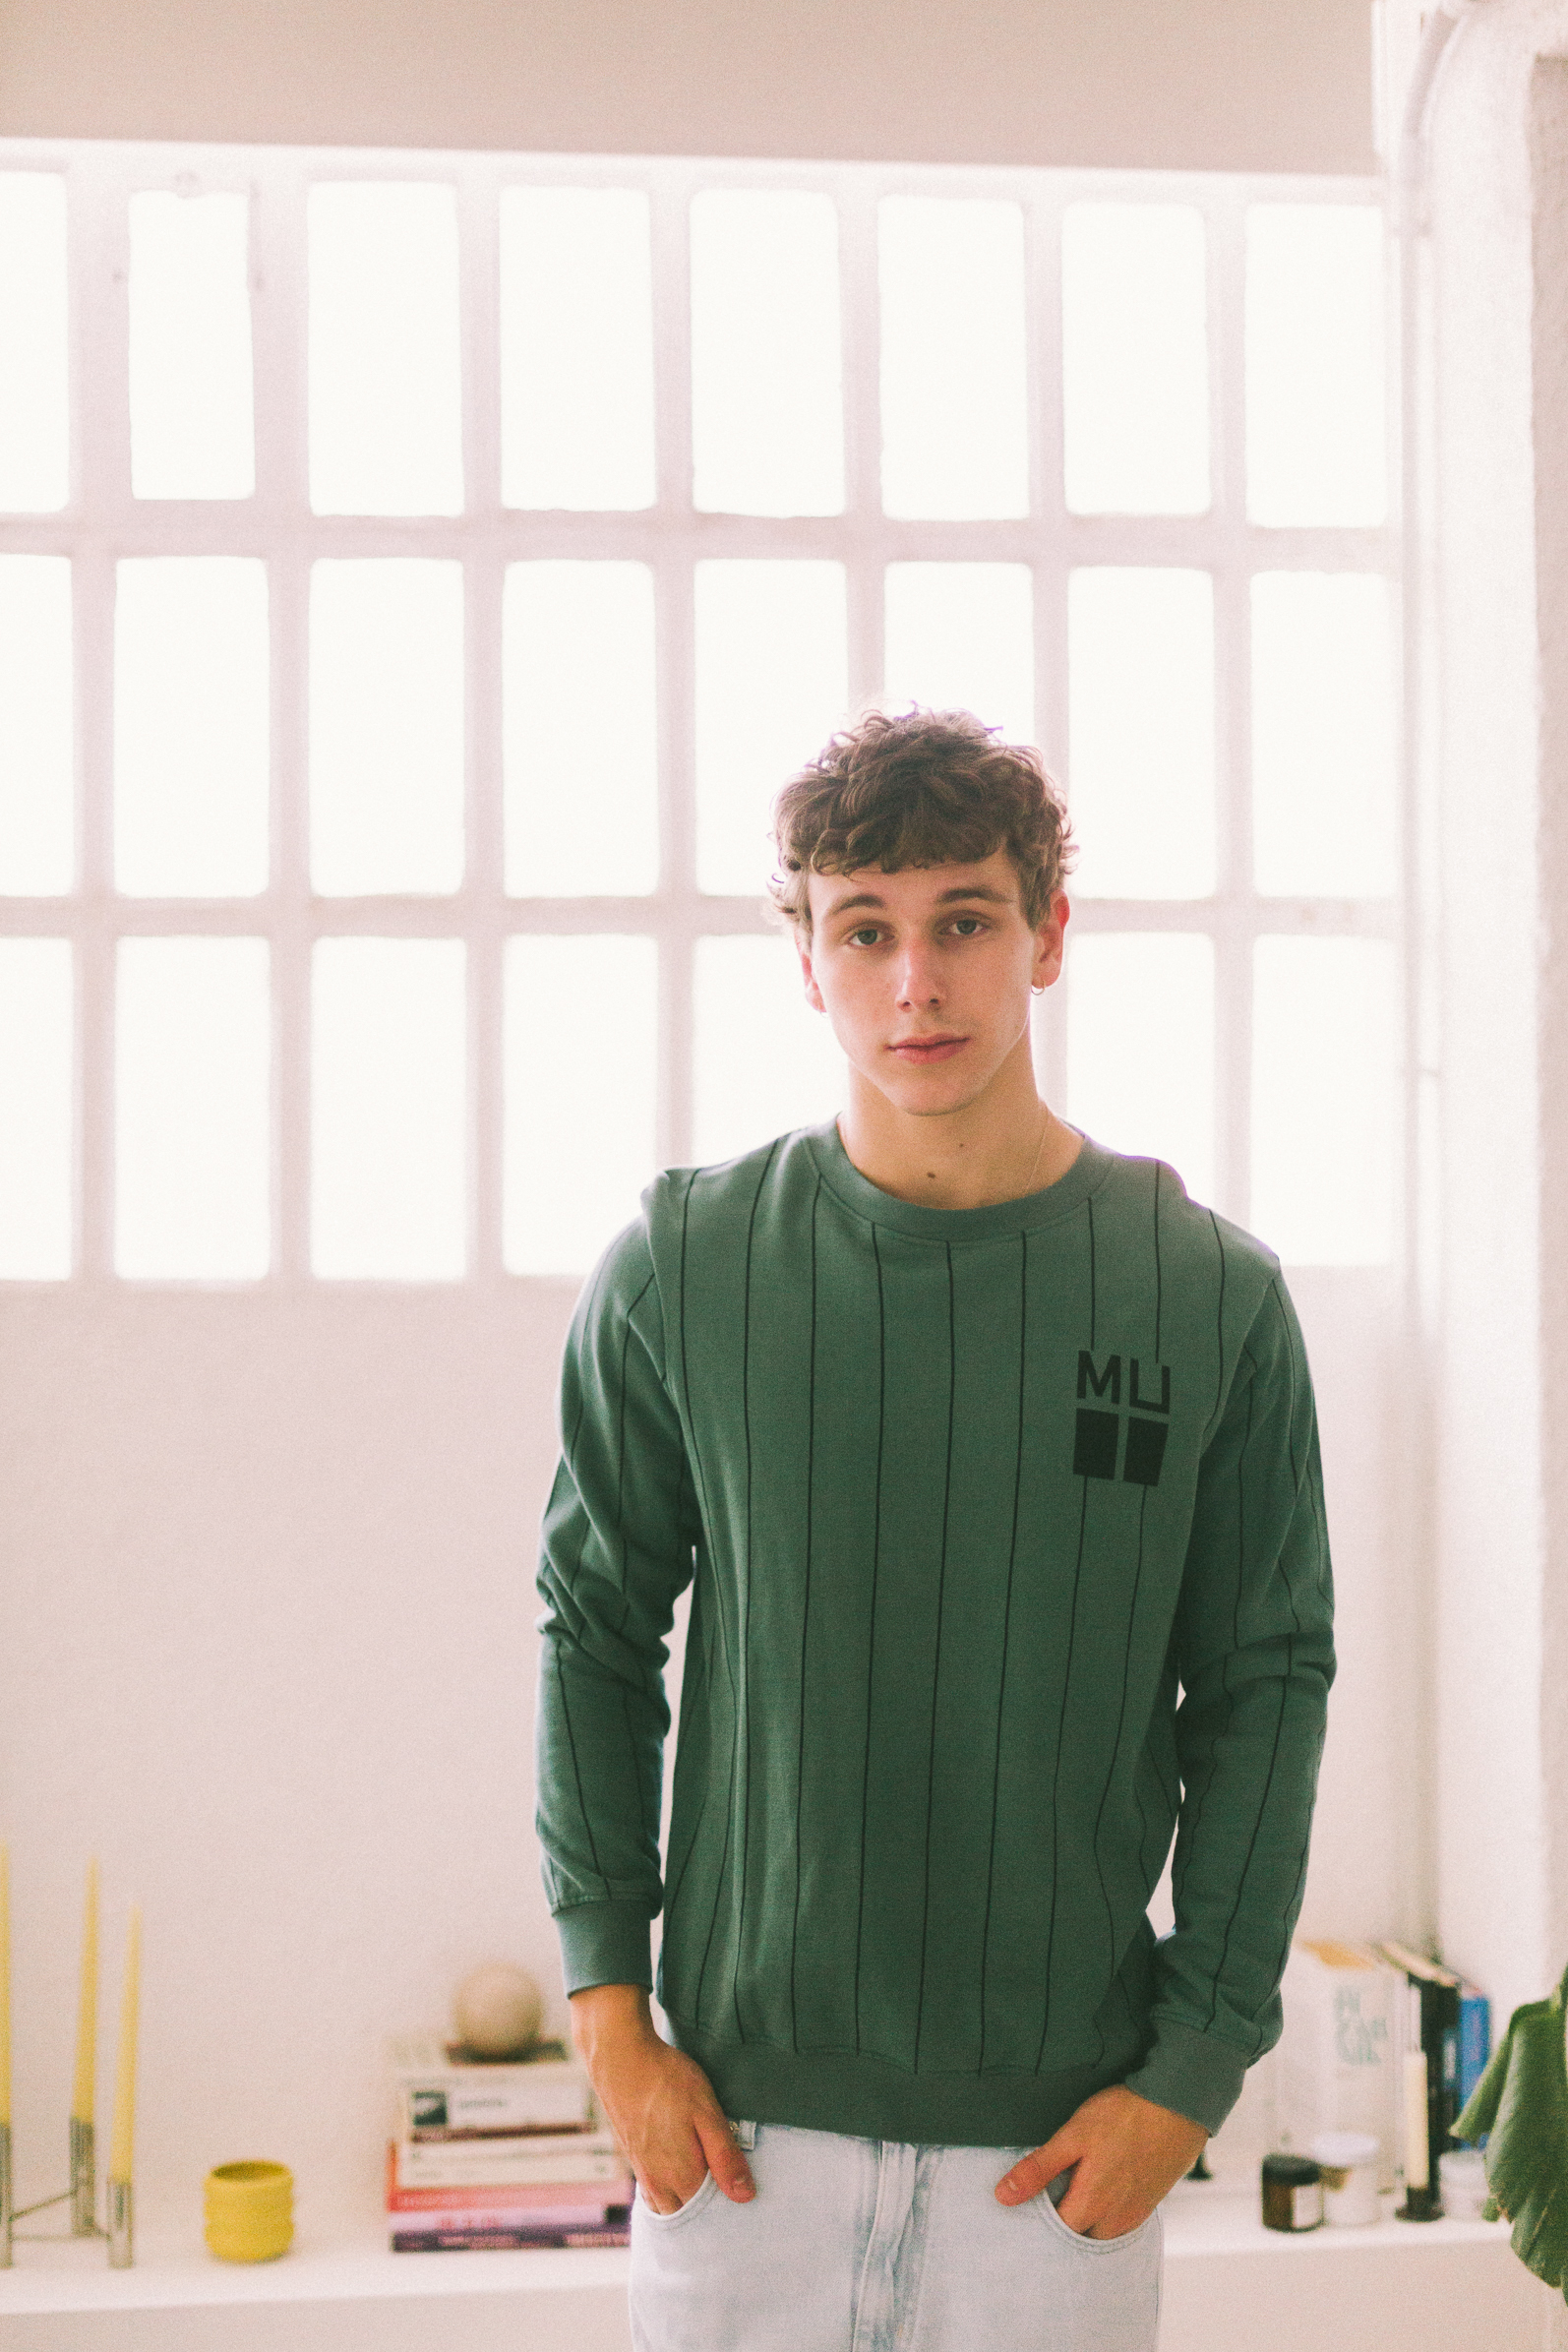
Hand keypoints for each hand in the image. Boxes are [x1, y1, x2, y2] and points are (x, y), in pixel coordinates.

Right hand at [570, 1984, 754, 2216]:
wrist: (620, 2058)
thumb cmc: (667, 2081)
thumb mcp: (706, 2112)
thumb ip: (725, 2157)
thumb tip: (745, 2197)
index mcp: (681, 2177)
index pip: (711, 2214)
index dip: (730, 2208)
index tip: (746, 2195)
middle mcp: (659, 2184)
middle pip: (688, 2215)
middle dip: (708, 2211)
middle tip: (730, 2190)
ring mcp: (643, 2172)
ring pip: (668, 2205)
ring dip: (687, 2203)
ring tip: (708, 2183)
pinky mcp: (634, 2157)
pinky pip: (654, 2192)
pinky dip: (670, 2192)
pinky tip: (681, 2172)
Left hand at [995, 2084, 1207, 2238]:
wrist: (1177, 2105)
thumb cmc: (1123, 2116)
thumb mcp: (1072, 2136)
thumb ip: (1038, 2169)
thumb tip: (1003, 2197)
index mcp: (1091, 2206)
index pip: (1054, 2235)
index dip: (1037, 2223)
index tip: (1026, 2206)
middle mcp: (1115, 2221)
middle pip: (1079, 2239)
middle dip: (1062, 2226)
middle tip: (1046, 2198)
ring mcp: (1135, 2214)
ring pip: (1101, 2233)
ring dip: (1086, 2221)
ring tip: (1071, 2192)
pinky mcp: (1150, 2203)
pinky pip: (1121, 2223)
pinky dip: (1106, 2214)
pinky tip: (1100, 2188)